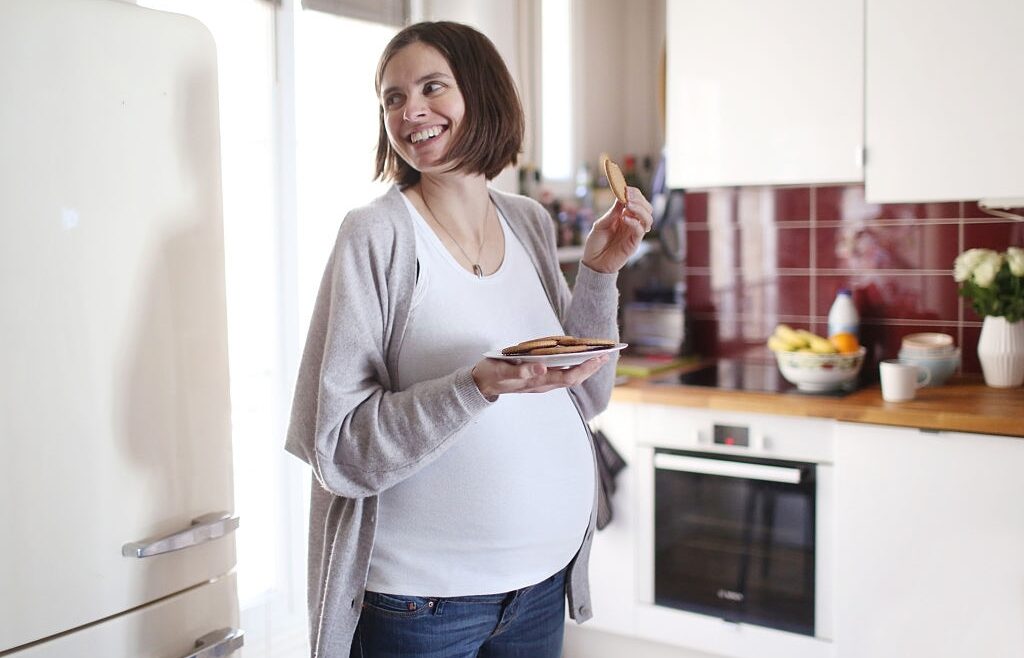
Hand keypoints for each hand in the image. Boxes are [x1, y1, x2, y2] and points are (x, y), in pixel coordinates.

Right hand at [471, 355, 610, 400]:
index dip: (585, 368)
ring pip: (569, 376)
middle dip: (591, 367)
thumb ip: (522, 372)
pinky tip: (578, 357)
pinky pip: (561, 373)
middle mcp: (543, 384)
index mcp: (538, 382)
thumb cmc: (492, 375)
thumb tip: (542, 368)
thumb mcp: (503, 372)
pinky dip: (573, 365)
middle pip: (573, 378)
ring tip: (598, 355)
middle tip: (607, 354)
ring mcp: (541, 382)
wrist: (480, 384)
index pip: (568, 377)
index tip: (599, 357)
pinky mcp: (538, 378)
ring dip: (584, 367)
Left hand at [581, 187, 653, 272]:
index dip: (634, 193)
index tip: (626, 188)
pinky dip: (634, 222)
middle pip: (647, 208)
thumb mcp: (600, 225)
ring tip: (627, 205)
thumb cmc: (595, 244)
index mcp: (624, 216)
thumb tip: (621, 198)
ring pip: (648, 218)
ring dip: (640, 209)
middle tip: (628, 196)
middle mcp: (632, 224)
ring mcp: (633, 234)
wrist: (593, 263)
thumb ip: (612, 213)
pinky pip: (640, 231)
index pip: (637, 201)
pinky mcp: (633, 244)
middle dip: (639, 199)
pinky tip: (624, 218)